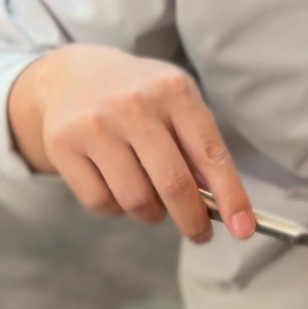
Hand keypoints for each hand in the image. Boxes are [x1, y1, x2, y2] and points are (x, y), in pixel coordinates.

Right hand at [7, 44, 252, 242]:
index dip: (232, 197)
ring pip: (136, 201)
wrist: (70, 75)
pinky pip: (101, 203)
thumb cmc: (140, 99)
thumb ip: (199, 150)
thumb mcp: (176, 105)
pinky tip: (116, 187)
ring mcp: (95, 124)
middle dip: (193, 221)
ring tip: (151, 199)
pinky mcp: (63, 145)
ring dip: (151, 214)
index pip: (211, 155)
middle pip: (174, 185)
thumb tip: (222, 207)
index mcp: (173, 91)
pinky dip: (116, 209)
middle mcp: (134, 104)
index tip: (244, 229)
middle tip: (199, 233)